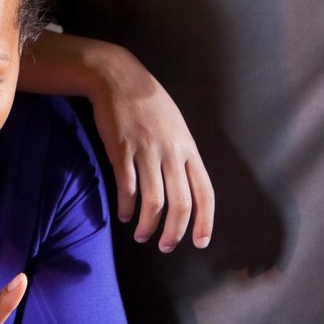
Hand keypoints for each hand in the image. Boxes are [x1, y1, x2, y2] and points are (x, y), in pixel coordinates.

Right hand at [88, 55, 214, 252]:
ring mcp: (147, 151)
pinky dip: (126, 206)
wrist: (118, 78)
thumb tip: (185, 186)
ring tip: (142, 235)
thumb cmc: (148, 103)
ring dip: (148, 225)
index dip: (205, 221)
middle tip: (166, 246)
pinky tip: (124, 214)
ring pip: (154, 200)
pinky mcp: (122, 150)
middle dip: (175, 231)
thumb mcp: (176, 126)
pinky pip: (127, 187)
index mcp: (188, 148)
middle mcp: (172, 152)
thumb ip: (182, 155)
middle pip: (181, 202)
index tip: (200, 242)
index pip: (205, 192)